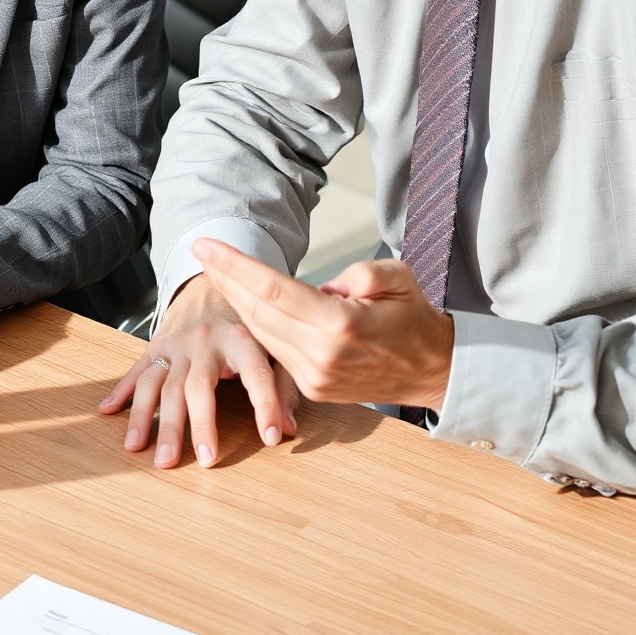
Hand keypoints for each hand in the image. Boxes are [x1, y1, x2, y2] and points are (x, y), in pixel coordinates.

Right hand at [97, 272, 299, 468]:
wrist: (211, 292)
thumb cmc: (246, 332)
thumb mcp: (273, 351)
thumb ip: (283, 387)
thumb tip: (288, 428)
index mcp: (241, 341)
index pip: (258, 377)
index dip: (267, 407)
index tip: (272, 438)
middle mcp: (206, 341)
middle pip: (196, 388)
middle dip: (196, 427)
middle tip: (200, 461)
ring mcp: (176, 344)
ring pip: (159, 384)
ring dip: (147, 418)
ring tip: (138, 449)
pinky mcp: (156, 346)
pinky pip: (136, 371)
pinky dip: (120, 392)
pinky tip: (108, 412)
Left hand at [196, 242, 454, 410]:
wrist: (434, 371)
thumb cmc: (415, 319)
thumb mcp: (398, 277)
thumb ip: (359, 273)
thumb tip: (320, 287)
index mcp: (341, 324)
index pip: (273, 289)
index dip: (235, 266)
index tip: (206, 245)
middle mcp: (322, 355)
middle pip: (257, 311)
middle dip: (225, 279)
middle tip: (201, 250)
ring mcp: (315, 377)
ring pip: (261, 333)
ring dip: (236, 301)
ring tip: (217, 270)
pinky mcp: (313, 389)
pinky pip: (274, 351)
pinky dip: (257, 325)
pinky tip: (244, 302)